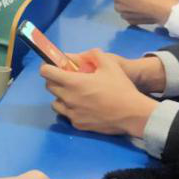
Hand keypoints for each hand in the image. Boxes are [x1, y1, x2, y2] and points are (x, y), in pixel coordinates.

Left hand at [41, 49, 158, 136]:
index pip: (47, 72)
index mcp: (73, 82)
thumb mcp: (110, 65)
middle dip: (55, 80)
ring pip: (55, 103)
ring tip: (74, 94)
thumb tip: (88, 53)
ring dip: (60, 96)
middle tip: (66, 78)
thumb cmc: (120, 88)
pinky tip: (82, 106)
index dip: (47, 67)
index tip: (52, 66)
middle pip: (49, 87)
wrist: (131, 113)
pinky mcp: (77, 124)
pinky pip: (66, 115)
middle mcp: (68, 98)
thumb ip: (95, 55)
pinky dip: (70, 109)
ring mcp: (71, 113)